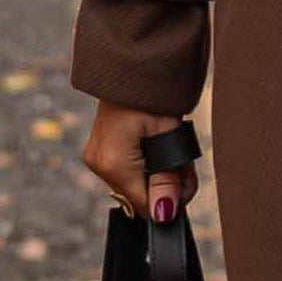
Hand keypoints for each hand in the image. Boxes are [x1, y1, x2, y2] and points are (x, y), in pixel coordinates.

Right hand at [82, 102, 193, 218]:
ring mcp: (95, 159)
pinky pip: (125, 173)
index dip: (170, 201)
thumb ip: (168, 177)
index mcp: (114, 163)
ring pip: (134, 187)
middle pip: (139, 198)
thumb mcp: (168, 133)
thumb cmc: (152, 94)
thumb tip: (165, 214)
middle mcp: (99, 165)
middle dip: (165, 186)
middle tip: (183, 162)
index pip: (145, 206)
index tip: (186, 180)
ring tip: (169, 147)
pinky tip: (152, 147)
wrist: (130, 66)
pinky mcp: (97, 153)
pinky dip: (143, 167)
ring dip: (156, 176)